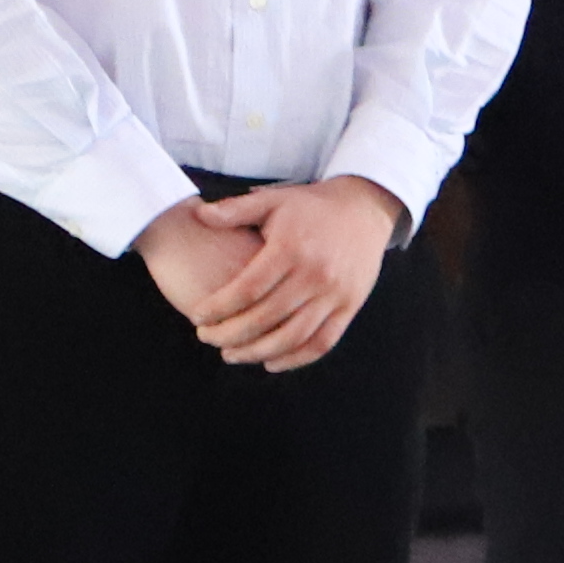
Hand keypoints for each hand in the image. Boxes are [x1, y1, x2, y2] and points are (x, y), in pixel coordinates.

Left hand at [150, 176, 395, 370]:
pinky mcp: (351, 305)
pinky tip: (271, 362)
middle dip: (229, 334)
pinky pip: (322, 342)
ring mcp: (336, 293)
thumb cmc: (312, 206)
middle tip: (207, 338)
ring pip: (292, 337)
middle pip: (265, 318)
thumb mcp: (274, 199)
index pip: (247, 289)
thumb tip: (198, 215)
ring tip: (231, 354)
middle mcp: (315, 273)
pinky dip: (296, 359)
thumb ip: (235, 209)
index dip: (218, 308)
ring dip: (257, 352)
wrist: (366, 208)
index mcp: (291, 248)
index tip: (197, 318)